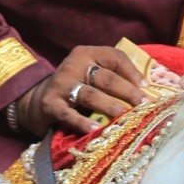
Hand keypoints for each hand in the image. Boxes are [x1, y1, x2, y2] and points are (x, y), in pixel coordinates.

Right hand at [14, 45, 148, 137]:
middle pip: (106, 78)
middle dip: (127, 91)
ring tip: (126, 117)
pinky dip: (83, 122)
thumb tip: (145, 89)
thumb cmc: (75, 86)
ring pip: (90, 95)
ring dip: (110, 106)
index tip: (146, 87)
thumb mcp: (90, 73)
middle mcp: (74, 65)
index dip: (132, 71)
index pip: (114, 56)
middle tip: (143, 105)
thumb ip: (112, 75)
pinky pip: (69, 114)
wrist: (37, 99)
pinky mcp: (51, 104)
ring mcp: (61, 84)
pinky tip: (96, 129)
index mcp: (87, 53)